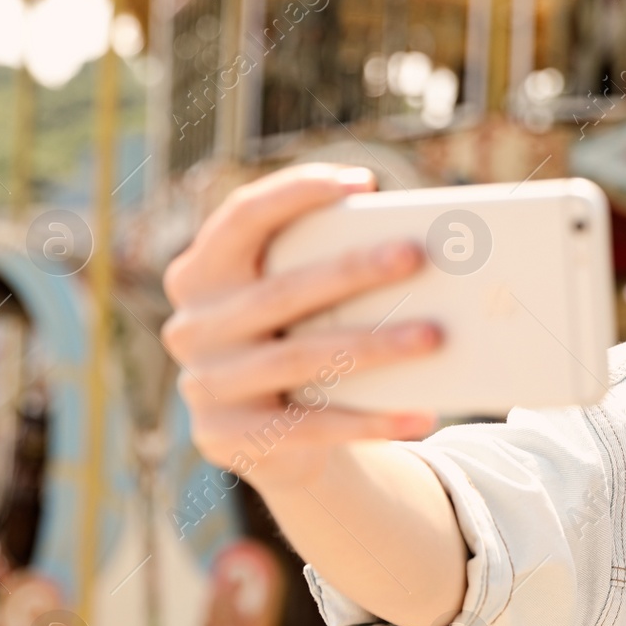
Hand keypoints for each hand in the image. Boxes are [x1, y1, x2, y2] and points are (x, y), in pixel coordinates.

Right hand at [161, 163, 440, 491]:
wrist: (267, 441)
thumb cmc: (295, 345)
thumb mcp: (295, 308)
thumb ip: (324, 274)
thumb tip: (414, 251)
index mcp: (202, 274)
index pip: (241, 218)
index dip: (296, 194)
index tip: (362, 183)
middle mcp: (192, 326)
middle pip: (281, 292)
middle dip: (352, 270)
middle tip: (415, 255)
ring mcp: (204, 385)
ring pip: (300, 359)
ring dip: (373, 346)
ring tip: (433, 336)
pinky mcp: (227, 438)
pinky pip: (313, 427)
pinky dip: (371, 420)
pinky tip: (420, 414)